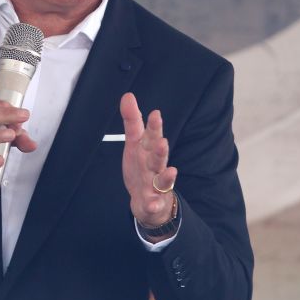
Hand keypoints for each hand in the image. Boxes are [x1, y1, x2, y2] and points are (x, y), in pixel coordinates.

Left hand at [120, 92, 176, 230]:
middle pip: (158, 157)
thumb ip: (132, 121)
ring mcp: (155, 184)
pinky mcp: (152, 201)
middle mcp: (155, 166)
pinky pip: (153, 204)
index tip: (155, 114)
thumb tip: (128, 95)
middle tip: (162, 141)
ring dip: (166, 175)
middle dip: (161, 149)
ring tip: (171, 170)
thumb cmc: (143, 167)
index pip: (151, 137)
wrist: (149, 200)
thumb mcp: (135, 143)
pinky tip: (151, 203)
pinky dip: (153, 204)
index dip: (153, 127)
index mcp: (149, 151)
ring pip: (161, 179)